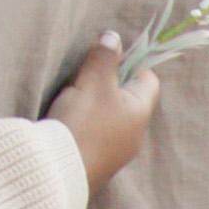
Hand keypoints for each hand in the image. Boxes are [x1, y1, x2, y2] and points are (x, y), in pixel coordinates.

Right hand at [47, 32, 158, 196]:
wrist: (60, 171)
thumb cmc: (84, 122)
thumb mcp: (94, 81)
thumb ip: (105, 57)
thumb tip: (114, 37)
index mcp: (140, 113)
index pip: (148, 80)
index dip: (132, 62)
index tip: (109, 54)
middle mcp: (134, 134)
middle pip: (128, 97)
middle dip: (109, 80)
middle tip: (86, 71)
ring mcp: (116, 151)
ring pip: (111, 114)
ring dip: (95, 100)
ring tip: (73, 92)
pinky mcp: (97, 161)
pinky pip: (97, 131)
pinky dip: (86, 119)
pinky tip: (69, 116)